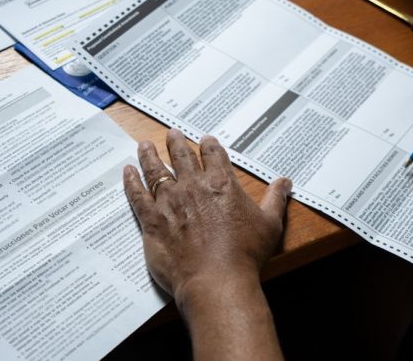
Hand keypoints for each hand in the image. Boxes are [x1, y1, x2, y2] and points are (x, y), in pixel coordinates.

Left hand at [122, 129, 291, 307]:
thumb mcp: (270, 224)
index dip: (209, 144)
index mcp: (222, 183)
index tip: (205, 140)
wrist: (217, 280)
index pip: (213, 154)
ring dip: (150, 155)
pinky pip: (137, 195)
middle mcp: (194, 186)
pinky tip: (127, 172)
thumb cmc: (245, 254)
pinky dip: (131, 181)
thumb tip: (285, 182)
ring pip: (156, 170)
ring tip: (145, 145)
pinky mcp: (152, 220)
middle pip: (181, 156)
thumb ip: (275, 199)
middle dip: (176, 142)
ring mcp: (170, 201)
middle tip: (172, 133)